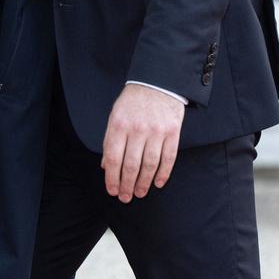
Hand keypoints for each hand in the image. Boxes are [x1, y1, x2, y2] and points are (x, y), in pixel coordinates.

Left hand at [101, 84, 184, 201]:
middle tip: (125, 197)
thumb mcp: (115, 115)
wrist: (158, 81)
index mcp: (119, 124)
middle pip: (131, 165)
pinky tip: (158, 183)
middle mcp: (138, 129)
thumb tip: (106, 166)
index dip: (112, 178)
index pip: (113, 158)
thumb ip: (110, 140)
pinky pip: (168, 158)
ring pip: (149, 165)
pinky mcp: (172, 132)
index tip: (112, 190)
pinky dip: (163, 173)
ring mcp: (156, 131)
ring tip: (140, 193)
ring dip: (144, 183)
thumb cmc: (134, 101)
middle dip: (127, 185)